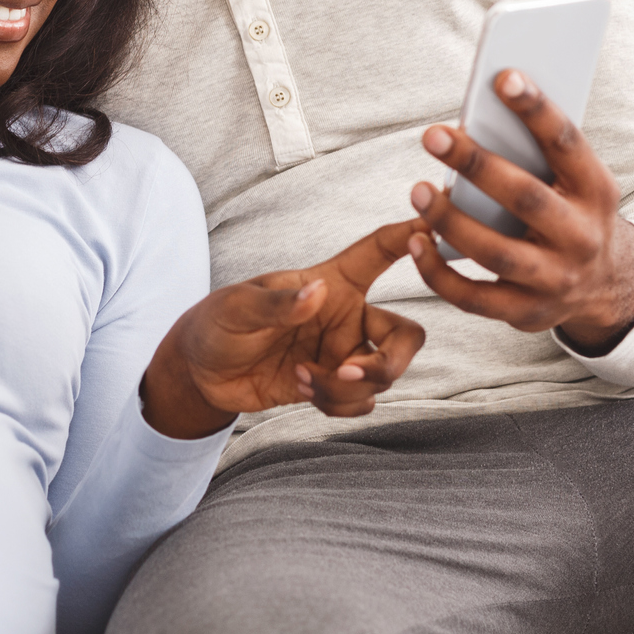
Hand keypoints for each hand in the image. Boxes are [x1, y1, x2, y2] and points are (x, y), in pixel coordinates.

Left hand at [141, 220, 428, 436]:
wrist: (201, 371)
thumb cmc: (218, 322)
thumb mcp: (238, 306)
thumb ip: (278, 302)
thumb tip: (317, 293)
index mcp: (331, 283)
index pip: (377, 254)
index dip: (408, 237)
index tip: (432, 229)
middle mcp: (346, 319)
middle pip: (405, 336)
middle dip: (393, 361)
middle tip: (352, 371)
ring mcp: (340, 355)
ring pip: (381, 378)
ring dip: (346, 388)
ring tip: (303, 377)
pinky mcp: (330, 386)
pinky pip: (360, 403)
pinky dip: (337, 404)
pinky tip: (303, 389)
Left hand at [407, 69, 633, 353]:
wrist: (607, 285)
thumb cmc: (571, 211)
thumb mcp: (574, 182)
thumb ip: (537, 154)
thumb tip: (481, 113)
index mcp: (596, 191)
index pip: (567, 143)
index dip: (537, 110)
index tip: (502, 76)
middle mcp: (581, 237)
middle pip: (526, 198)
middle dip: (477, 165)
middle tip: (434, 135)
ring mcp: (555, 280)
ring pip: (496, 252)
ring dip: (451, 221)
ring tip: (418, 190)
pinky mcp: (526, 313)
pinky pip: (473, 298)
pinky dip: (438, 272)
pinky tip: (416, 241)